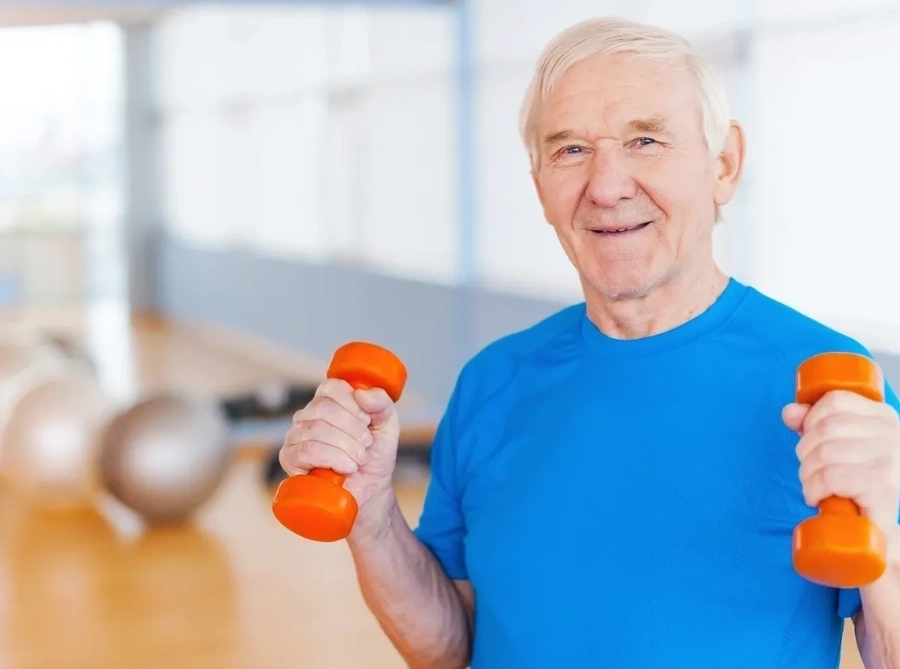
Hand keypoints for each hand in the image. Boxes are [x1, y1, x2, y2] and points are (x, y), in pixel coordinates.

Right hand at [279, 378, 400, 529]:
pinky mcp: (290, 459)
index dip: (352, 404)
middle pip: (323, 408)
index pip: (332, 387)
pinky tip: (346, 468)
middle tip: (366, 446)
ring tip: (359, 460)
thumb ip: (382, 404)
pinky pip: (306, 450)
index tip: (367, 422)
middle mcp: (307, 415)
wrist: (370, 491)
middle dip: (352, 429)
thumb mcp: (387, 425)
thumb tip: (362, 393)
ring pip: (316, 429)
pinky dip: (332, 458)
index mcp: (328, 401)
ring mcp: (295, 436)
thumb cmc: (375, 456)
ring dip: (346, 446)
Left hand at [783, 390, 899, 535]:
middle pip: (825, 429)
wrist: (876, 531)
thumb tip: (790, 412)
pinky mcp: (883, 486)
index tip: (811, 442)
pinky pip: (832, 477)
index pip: (836, 400)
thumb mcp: (836, 446)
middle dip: (805, 453)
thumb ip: (813, 424)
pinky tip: (817, 497)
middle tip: (811, 473)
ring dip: (808, 475)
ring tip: (814, 487)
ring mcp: (891, 459)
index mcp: (883, 416)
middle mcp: (893, 433)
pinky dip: (815, 488)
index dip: (812, 419)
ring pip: (824, 453)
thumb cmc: (856, 483)